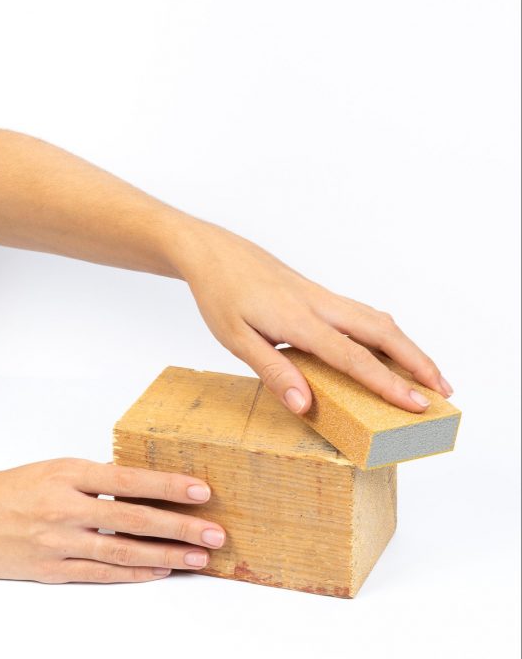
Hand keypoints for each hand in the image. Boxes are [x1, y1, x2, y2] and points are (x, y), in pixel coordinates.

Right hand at [0, 458, 224, 582]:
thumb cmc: (9, 489)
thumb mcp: (53, 469)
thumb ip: (95, 478)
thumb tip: (140, 485)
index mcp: (69, 474)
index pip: (129, 479)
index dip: (168, 486)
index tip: (201, 491)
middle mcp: (66, 508)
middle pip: (134, 519)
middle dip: (180, 528)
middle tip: (214, 535)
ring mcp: (59, 543)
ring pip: (123, 552)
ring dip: (166, 556)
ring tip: (198, 559)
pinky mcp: (52, 570)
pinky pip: (101, 574)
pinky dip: (134, 574)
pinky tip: (160, 571)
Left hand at [180, 222, 452, 413]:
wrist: (214, 252)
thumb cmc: (221, 294)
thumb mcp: (236, 339)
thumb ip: (273, 371)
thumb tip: (305, 406)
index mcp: (299, 321)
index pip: (354, 358)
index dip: (388, 384)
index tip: (417, 404)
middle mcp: (319, 305)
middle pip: (383, 332)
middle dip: (417, 361)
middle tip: (443, 389)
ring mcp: (321, 296)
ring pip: (376, 320)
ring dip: (406, 346)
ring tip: (425, 373)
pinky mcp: (318, 294)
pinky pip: (361, 314)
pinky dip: (385, 334)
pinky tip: (386, 348)